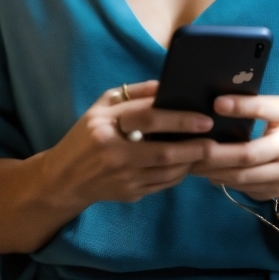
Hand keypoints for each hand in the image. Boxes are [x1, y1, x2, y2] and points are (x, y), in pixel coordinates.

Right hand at [40, 80, 213, 210]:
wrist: (63, 179)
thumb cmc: (85, 135)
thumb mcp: (102, 106)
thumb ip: (133, 93)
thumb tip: (165, 84)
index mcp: (105, 126)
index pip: (147, 118)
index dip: (178, 118)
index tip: (204, 118)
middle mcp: (113, 154)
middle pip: (162, 152)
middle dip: (193, 147)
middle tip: (214, 140)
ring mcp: (121, 178)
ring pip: (166, 173)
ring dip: (190, 162)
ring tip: (208, 150)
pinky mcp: (128, 195)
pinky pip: (162, 185)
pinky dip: (179, 174)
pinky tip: (189, 163)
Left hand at [190, 94, 278, 209]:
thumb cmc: (275, 131)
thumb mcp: (270, 114)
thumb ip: (249, 109)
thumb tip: (209, 107)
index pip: (264, 108)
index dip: (241, 106)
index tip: (216, 103)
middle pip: (249, 152)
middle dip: (217, 153)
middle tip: (193, 148)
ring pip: (243, 175)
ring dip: (215, 171)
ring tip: (192, 164)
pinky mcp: (277, 190)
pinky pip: (243, 187)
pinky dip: (222, 180)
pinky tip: (206, 174)